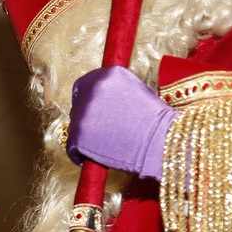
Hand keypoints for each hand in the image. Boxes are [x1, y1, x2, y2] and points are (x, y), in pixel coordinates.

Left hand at [66, 65, 175, 179]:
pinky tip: (90, 157)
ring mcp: (84, 111)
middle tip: (100, 133)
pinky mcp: (79, 134)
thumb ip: (112, 91)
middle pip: (77, 106)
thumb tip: (97, 101)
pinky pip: (71, 147)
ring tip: (102, 145)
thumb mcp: (133, 90)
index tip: (90, 114)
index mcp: (107, 74)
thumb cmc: (152, 120)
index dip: (84, 101)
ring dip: (83, 136)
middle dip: (85, 119)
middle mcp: (93, 88)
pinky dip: (78, 154)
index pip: (82, 86)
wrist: (159, 140)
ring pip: (74, 126)